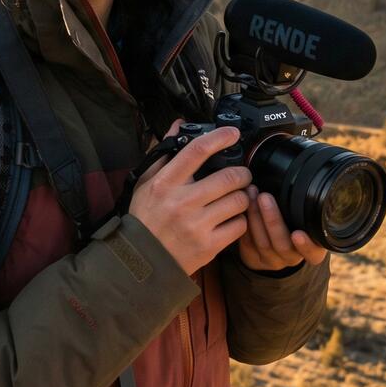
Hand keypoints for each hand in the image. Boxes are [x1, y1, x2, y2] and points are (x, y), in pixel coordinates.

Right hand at [127, 120, 251, 276]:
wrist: (142, 261)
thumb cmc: (145, 218)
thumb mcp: (146, 183)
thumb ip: (163, 153)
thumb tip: (179, 125)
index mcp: (165, 183)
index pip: (197, 151)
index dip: (219, 137)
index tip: (232, 133)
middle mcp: (182, 202)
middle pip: (229, 176)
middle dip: (242, 173)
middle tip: (241, 175)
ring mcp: (197, 225)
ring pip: (239, 200)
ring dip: (242, 197)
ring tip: (236, 198)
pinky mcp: (209, 245)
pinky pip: (240, 225)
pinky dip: (240, 221)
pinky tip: (230, 219)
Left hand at [236, 184, 328, 270]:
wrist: (273, 241)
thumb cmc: (293, 221)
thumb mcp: (302, 217)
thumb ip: (301, 208)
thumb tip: (293, 178)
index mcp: (311, 248)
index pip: (313, 254)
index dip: (306, 245)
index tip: (298, 233)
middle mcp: (292, 257)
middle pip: (282, 244)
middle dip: (272, 219)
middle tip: (265, 197)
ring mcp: (273, 261)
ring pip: (263, 243)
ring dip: (255, 217)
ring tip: (250, 195)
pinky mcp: (254, 260)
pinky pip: (248, 244)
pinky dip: (245, 225)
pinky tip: (241, 207)